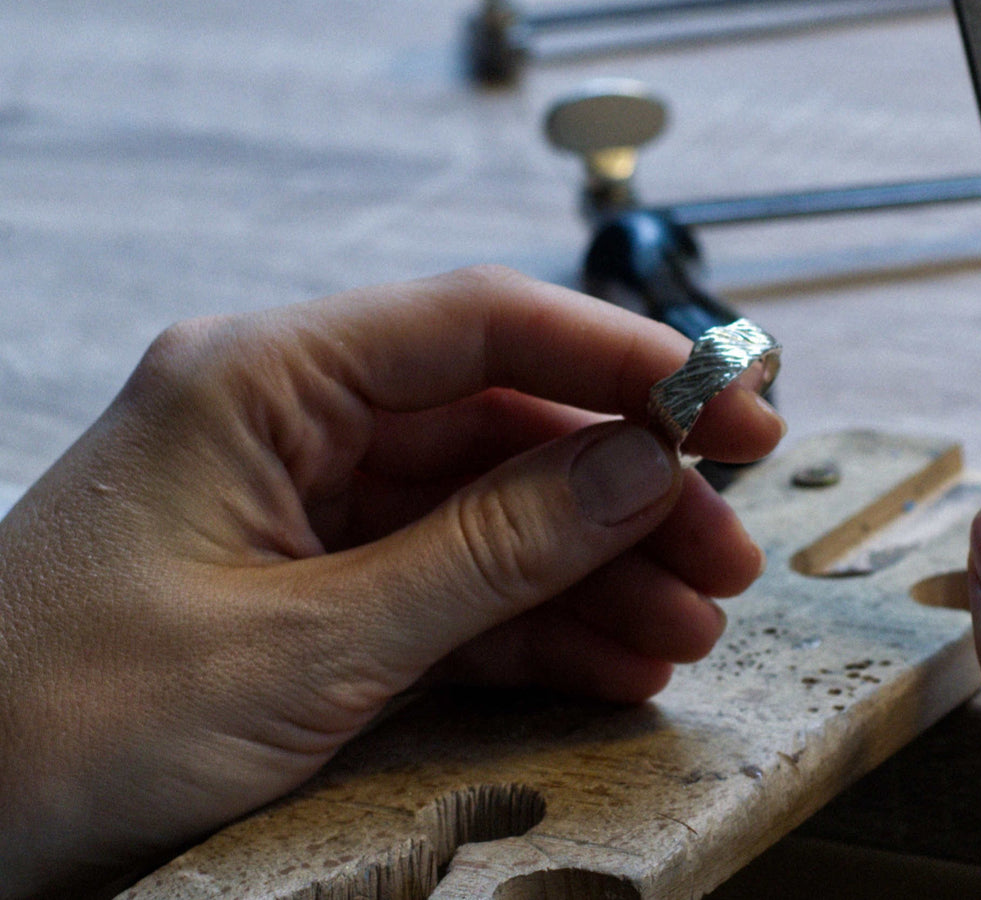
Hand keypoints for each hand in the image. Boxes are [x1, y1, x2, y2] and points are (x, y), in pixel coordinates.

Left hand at [0, 266, 784, 897]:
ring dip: (602, 570)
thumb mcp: (308, 642)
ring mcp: (308, 509)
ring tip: (689, 627)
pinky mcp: (316, 590)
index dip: (626, 363)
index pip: (483, 326)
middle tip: (727, 548)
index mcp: (264, 380)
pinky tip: (619, 660)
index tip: (732, 406)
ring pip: (496, 513)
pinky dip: (541, 625)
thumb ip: (490, 553)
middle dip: (628, 492)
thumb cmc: (59, 723)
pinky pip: (458, 587)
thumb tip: (639, 471)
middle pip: (506, 425)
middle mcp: (293, 422)